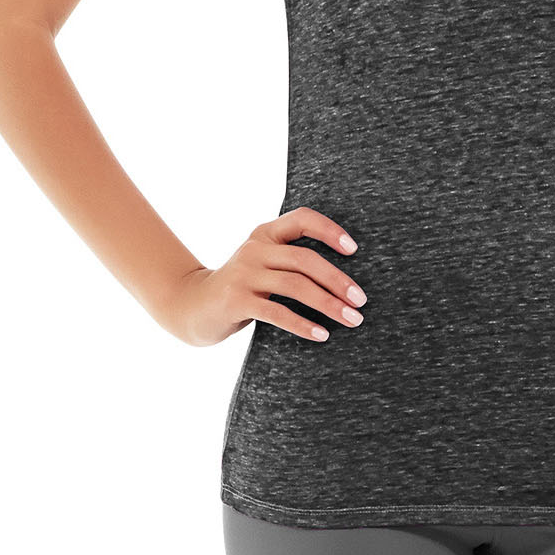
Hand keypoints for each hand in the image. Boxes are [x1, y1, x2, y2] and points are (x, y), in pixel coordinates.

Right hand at [158, 207, 368, 347]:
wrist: (192, 306)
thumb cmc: (242, 287)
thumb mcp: (263, 263)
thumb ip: (291, 260)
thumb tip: (345, 279)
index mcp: (265, 233)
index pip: (302, 219)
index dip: (330, 230)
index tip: (354, 249)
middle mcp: (255, 249)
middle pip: (305, 259)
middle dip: (338, 280)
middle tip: (361, 300)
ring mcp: (243, 274)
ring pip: (295, 285)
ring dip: (328, 304)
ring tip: (351, 319)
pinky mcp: (235, 300)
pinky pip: (277, 313)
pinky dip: (303, 324)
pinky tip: (322, 335)